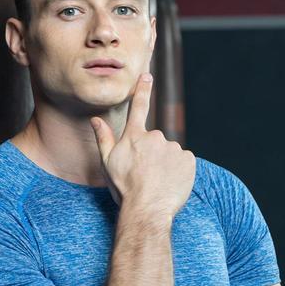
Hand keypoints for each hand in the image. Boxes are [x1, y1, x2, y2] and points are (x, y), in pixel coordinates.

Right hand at [90, 74, 194, 214]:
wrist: (147, 209)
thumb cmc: (124, 188)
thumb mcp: (107, 163)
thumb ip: (103, 138)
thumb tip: (95, 119)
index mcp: (134, 136)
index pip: (139, 106)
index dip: (143, 89)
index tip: (148, 75)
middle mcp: (155, 137)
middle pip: (155, 140)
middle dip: (152, 153)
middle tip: (144, 173)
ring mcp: (173, 148)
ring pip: (170, 152)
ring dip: (165, 162)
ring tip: (157, 181)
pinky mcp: (188, 160)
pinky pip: (183, 161)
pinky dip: (179, 170)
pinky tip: (170, 182)